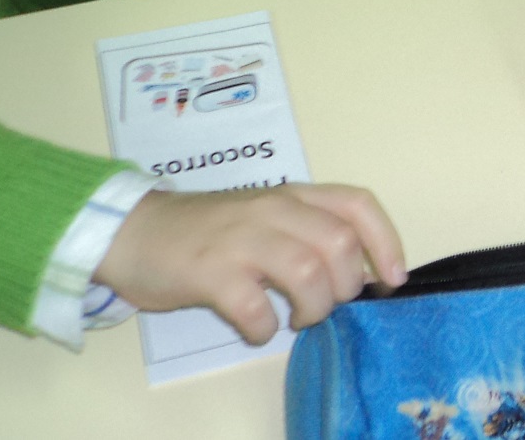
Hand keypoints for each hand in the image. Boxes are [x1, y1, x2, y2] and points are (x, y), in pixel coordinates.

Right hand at [94, 182, 406, 344]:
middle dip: (347, 286)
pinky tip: (256, 328)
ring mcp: (241, 238)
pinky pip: (257, 308)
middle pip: (340, 245)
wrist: (132, 231)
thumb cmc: (205, 231)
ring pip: (308, 273)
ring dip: (314, 308)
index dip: (386, 241)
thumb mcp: (263, 216)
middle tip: (327, 304)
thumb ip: (306, 232)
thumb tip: (355, 274)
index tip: (392, 279)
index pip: (357, 204)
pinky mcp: (210, 271)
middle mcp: (272, 209)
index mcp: (291, 195)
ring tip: (297, 319)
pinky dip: (265, 328)